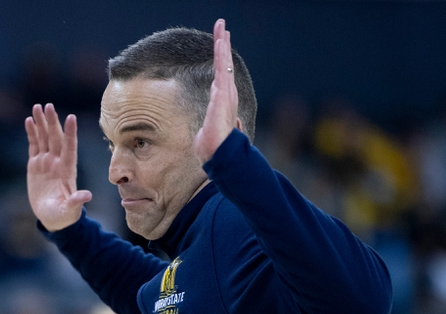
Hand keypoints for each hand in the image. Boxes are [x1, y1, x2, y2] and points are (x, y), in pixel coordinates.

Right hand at [25, 103, 92, 231]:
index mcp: (67, 170)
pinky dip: (32, 133)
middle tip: (48, 106)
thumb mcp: (70, 210)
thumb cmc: (64, 215)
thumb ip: (77, 201)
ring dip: (41, 123)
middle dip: (52, 122)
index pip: (69, 147)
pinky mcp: (35, 165)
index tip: (71, 117)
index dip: (70, 133)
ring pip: (44, 138)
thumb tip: (87, 195)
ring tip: (37, 107)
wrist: (52, 218)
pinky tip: (29, 121)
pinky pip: (34, 145)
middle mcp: (57, 162)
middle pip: (55, 138)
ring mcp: (46, 162)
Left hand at [193, 19, 241, 164]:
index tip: (220, 42)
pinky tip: (221, 45)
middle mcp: (226, 95)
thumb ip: (222, 124)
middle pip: (224, 64)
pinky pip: (222, 72)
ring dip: (223, 46)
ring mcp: (225, 95)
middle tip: (222, 26)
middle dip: (223, 44)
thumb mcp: (212, 131)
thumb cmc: (214, 147)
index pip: (221, 74)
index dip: (221, 58)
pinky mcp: (222, 97)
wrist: (218, 156)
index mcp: (222, 100)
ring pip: (224, 65)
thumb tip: (233, 125)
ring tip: (222, 30)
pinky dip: (222, 58)